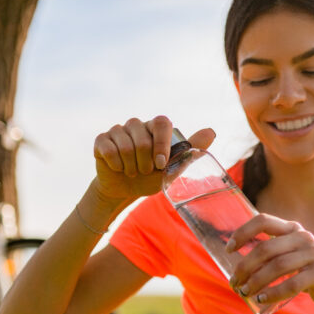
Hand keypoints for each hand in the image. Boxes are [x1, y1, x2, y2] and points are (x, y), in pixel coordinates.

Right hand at [92, 116, 214, 202]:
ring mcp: (118, 130)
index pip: (162, 123)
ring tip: (132, 172)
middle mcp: (137, 125)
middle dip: (144, 163)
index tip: (160, 164)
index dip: (161, 144)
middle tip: (145, 171)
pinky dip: (115, 165)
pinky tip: (118, 168)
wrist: (126, 190)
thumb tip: (211, 132)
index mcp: (156, 127)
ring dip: (130, 166)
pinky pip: (108, 149)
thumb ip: (190, 150)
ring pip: (124, 145)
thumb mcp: (173, 168)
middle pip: (142, 138)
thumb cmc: (152, 177)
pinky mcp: (102, 140)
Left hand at [227, 214, 313, 307]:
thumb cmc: (308, 269)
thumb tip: (237, 264)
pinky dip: (273, 293)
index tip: (228, 249)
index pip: (262, 220)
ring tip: (244, 292)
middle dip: (244, 267)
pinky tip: (262, 299)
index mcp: (292, 228)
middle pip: (265, 249)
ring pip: (276, 267)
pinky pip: (291, 284)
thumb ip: (273, 251)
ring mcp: (313, 254)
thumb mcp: (293, 252)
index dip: (242, 232)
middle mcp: (303, 237)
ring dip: (255, 281)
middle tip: (234, 282)